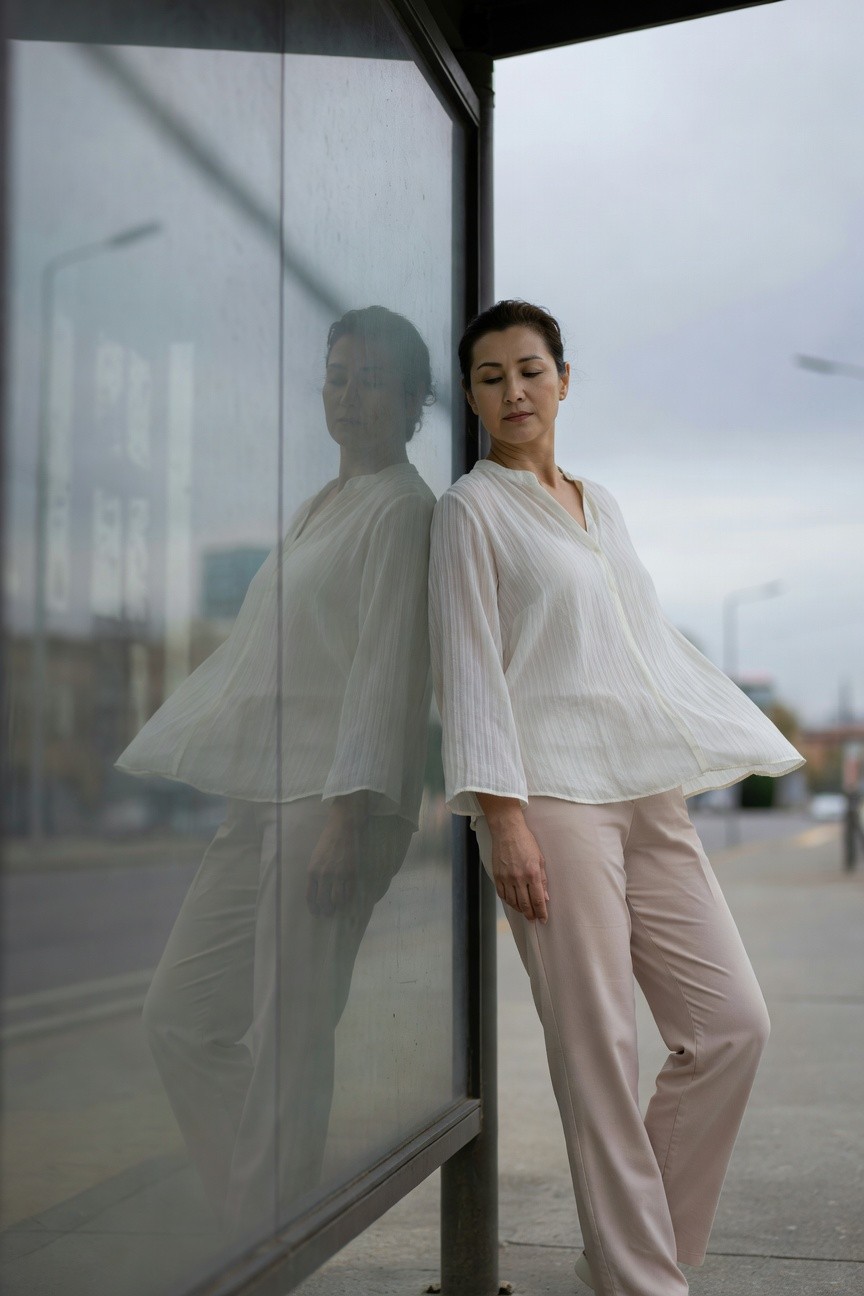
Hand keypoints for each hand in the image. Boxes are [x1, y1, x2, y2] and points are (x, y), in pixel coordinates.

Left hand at [306, 804, 359, 915]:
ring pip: (337, 900)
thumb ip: (315, 874)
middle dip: (325, 911)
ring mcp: (338, 875)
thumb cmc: (327, 842)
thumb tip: (318, 891)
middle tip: (328, 913)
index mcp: (312, 871)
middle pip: (323, 901)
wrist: (342, 829)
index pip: (310, 896)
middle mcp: (324, 875)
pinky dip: (348, 898)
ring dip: (337, 907)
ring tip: (338, 908)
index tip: (316, 913)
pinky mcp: (351, 873)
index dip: (313, 908)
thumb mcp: (315, 858)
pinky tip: (347, 898)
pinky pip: (349, 892)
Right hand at [480, 801, 548, 922]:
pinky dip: (508, 901)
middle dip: (530, 914)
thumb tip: (545, 898)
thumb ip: (543, 880)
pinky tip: (513, 902)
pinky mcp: (497, 876)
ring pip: (513, 902)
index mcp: (532, 873)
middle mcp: (519, 878)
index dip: (541, 912)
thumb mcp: (540, 859)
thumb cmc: (526, 842)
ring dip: (520, 909)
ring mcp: (506, 878)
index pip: (538, 900)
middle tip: (533, 919)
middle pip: (525, 904)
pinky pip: (502, 895)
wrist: (507, 831)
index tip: (543, 919)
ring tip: (524, 912)